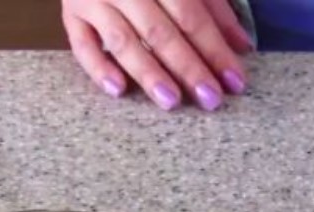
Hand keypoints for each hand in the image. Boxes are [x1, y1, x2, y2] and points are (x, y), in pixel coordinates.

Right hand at [62, 0, 252, 110]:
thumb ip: (214, 7)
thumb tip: (242, 46)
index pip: (192, 15)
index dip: (215, 49)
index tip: (235, 82)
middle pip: (160, 31)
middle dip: (188, 68)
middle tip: (210, 99)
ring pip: (123, 40)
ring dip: (148, 73)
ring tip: (171, 101)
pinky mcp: (71, 14)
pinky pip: (82, 45)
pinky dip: (98, 68)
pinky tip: (119, 91)